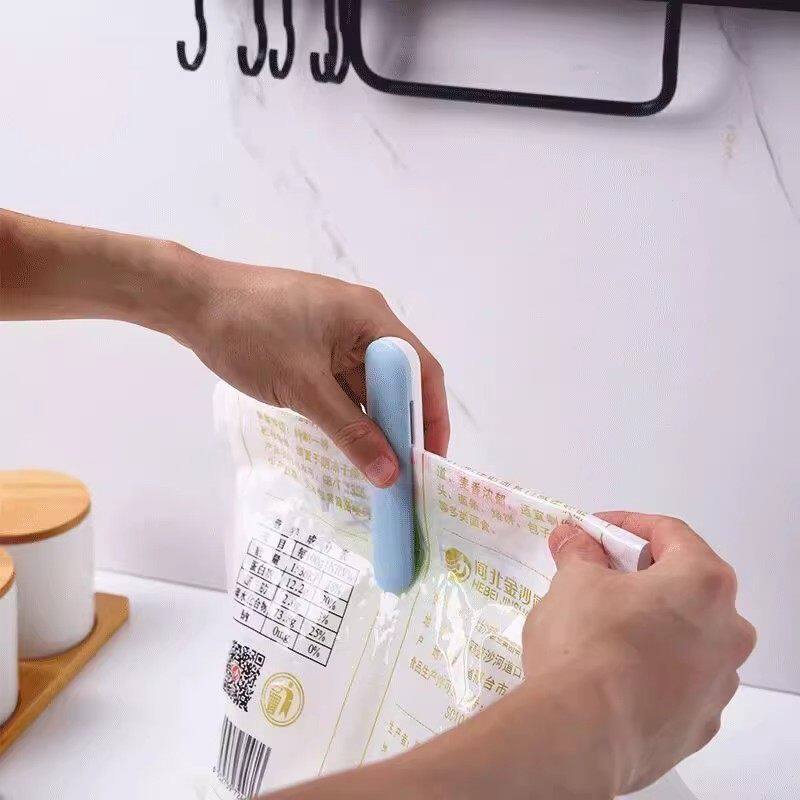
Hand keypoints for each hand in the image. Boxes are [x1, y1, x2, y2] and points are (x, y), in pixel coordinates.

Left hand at [176, 255, 449, 485]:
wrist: (189, 300)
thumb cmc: (248, 332)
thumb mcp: (303, 388)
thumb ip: (350, 432)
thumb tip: (389, 473)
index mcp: (369, 317)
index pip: (420, 368)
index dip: (431, 415)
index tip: (429, 459)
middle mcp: (360, 320)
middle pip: (395, 377)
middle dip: (400, 424)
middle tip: (402, 471)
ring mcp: (333, 330)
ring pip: (365, 382)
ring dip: (370, 420)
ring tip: (375, 466)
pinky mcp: (310, 341)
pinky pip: (340, 380)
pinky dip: (346, 410)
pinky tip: (345, 442)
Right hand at [522, 512, 756, 794]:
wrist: (582, 735)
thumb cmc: (586, 646)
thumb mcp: (573, 581)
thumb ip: (580, 553)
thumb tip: (575, 540)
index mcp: (703, 583)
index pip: (670, 533)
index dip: (625, 526)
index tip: (593, 532)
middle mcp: (727, 631)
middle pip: (685, 585)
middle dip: (639, 576)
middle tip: (596, 576)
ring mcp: (719, 683)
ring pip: (686, 636)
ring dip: (650, 624)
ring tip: (600, 629)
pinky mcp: (701, 724)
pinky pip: (679, 681)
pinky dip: (652, 669)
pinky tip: (612, 673)